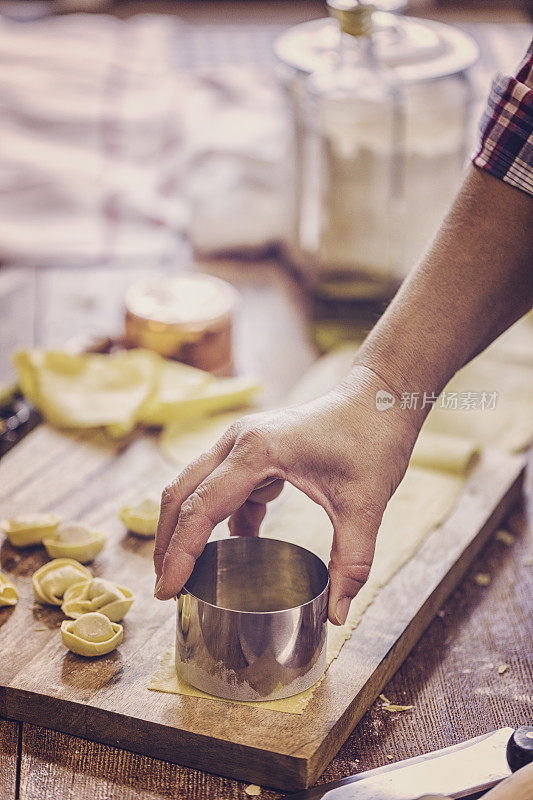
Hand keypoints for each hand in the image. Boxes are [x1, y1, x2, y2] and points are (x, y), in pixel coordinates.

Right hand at [154, 365, 419, 623]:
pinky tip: (239, 543)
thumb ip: (351, 563)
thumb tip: (338, 616)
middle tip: (165, 588)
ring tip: (188, 573)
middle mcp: (238, 440)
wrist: (379, 399)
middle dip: (167, 542)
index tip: (166, 590)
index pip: (201, 508)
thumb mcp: (365, 506)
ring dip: (187, 527)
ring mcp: (241, 440)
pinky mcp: (252, 448)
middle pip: (180, 493)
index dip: (179, 553)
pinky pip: (222, 485)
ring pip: (194, 487)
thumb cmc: (372, 440)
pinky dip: (221, 517)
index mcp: (257, 451)